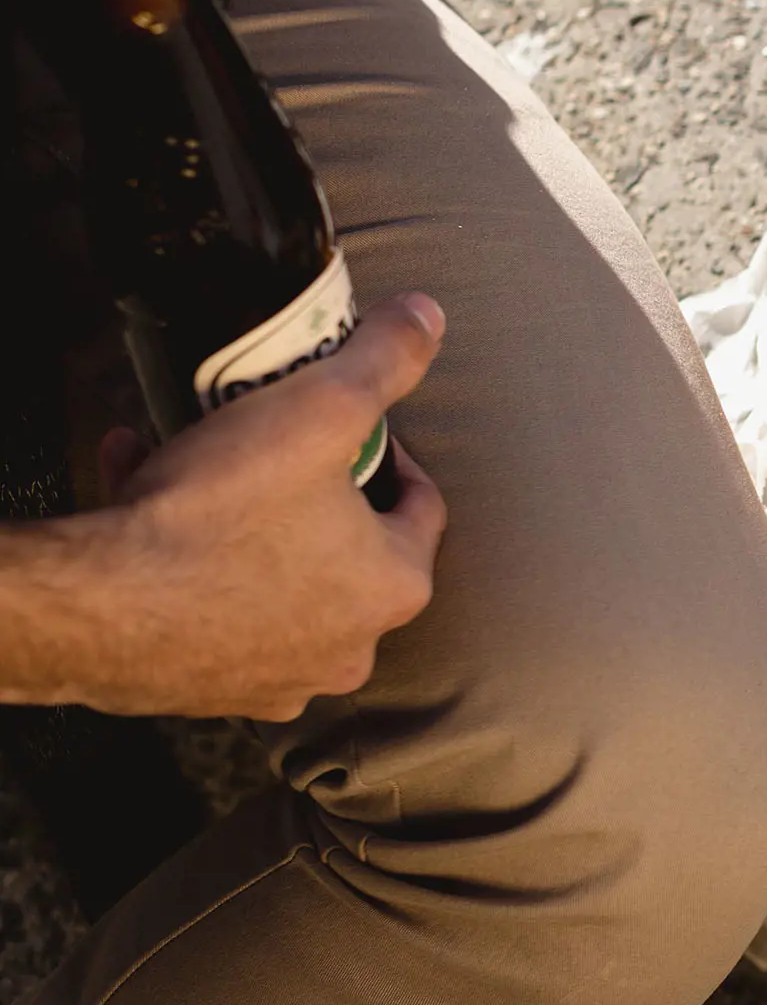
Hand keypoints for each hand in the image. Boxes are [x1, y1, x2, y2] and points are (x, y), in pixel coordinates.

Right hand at [10, 294, 450, 719]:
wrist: (101, 604)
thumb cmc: (219, 512)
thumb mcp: (317, 410)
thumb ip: (384, 361)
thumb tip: (428, 316)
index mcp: (394, 585)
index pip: (420, 508)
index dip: (389, 456)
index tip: (355, 431)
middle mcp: (349, 645)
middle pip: (344, 548)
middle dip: (309, 491)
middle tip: (273, 448)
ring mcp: (278, 676)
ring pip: (271, 579)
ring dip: (241, 521)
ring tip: (195, 464)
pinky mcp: (208, 688)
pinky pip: (208, 610)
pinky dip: (186, 559)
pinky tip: (138, 496)